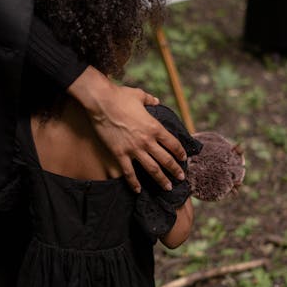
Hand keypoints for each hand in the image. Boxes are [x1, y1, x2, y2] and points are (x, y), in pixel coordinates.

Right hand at [68, 67, 186, 191]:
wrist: (102, 102)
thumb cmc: (120, 96)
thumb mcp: (139, 95)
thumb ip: (150, 100)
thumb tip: (156, 100)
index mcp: (154, 127)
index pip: (173, 143)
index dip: (180, 152)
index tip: (184, 159)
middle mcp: (147, 140)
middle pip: (166, 159)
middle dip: (175, 170)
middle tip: (181, 178)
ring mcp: (134, 149)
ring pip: (152, 169)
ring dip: (161, 179)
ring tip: (167, 187)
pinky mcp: (120, 154)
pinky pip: (129, 172)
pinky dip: (134, 182)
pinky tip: (137, 190)